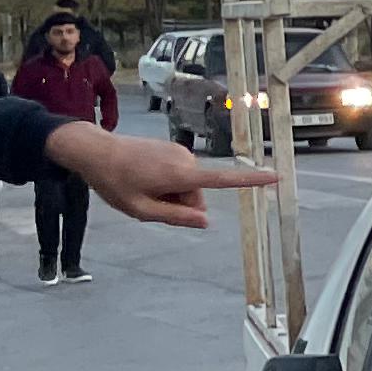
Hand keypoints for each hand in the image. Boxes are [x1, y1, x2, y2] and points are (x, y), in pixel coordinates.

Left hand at [50, 123, 272, 229]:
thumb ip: (176, 217)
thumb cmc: (114, 183)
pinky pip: (181, 173)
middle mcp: (186, 160)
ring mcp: (180, 152)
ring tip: (144, 187)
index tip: (277, 177)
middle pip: (199, 194)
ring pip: (190, 185)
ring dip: (172, 192)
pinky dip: (168, 181)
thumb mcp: (140, 210)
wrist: (94, 150)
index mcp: (180, 175)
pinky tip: (145, 177)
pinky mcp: (174, 148)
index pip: (224, 180)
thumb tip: (205, 222)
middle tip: (150, 200)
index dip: (252, 181)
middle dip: (181, 203)